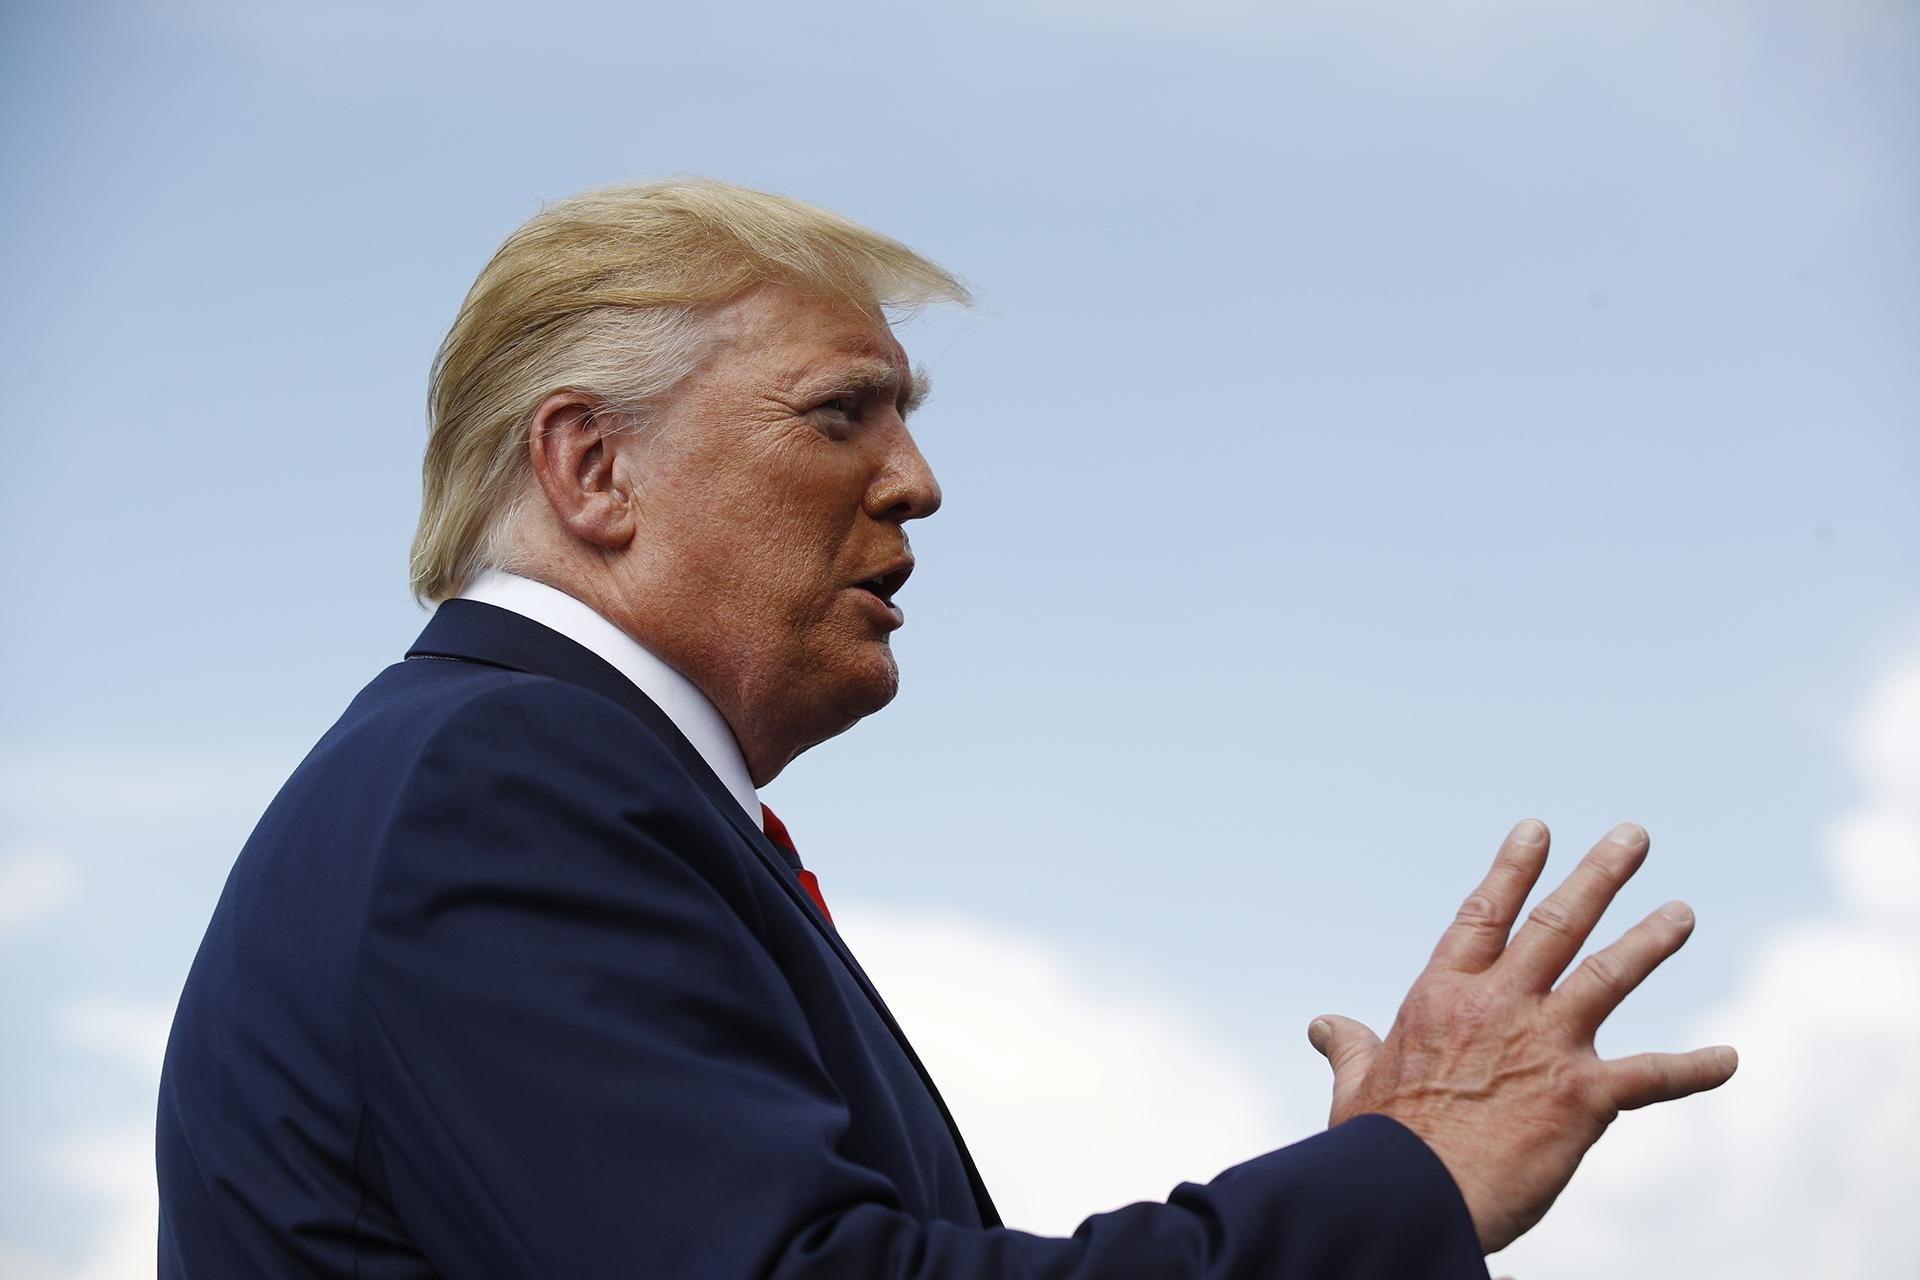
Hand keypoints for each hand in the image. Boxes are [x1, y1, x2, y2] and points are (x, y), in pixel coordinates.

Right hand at [1307, 819, 1738, 1254]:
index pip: (1484, 915)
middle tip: (1634, 836)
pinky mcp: (1582, 1096)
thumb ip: (1348, 1046)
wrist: (1411, 1197)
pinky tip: (1729, 1059)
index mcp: (1442, 996)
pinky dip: (1694, 1068)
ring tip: (1681, 912)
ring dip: (1650, 940)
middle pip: (1556, 923)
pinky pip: (1651, 1076)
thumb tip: (1322, 1024)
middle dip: (1599, 875)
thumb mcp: (1356, 1085)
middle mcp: (1498, 1005)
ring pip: (1608, 975)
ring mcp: (1544, 1044)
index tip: (1537, 830)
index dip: (1512, 869)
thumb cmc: (1377, 1148)